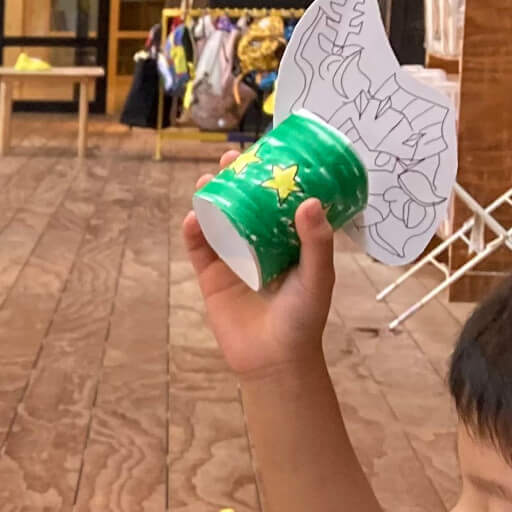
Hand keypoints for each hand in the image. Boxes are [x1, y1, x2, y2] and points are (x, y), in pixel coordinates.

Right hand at [182, 151, 335, 380]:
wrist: (274, 360)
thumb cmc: (304, 318)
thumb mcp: (318, 277)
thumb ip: (317, 242)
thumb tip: (310, 203)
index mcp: (285, 240)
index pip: (275, 201)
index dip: (268, 176)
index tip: (267, 152)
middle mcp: (257, 244)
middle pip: (242, 204)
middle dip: (234, 180)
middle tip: (232, 159)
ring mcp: (231, 259)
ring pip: (217, 221)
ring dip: (209, 199)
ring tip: (208, 181)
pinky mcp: (211, 277)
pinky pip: (199, 248)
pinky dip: (194, 231)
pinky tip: (194, 217)